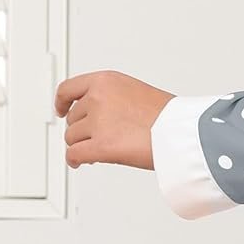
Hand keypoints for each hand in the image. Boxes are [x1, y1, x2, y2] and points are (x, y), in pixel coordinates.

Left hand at [54, 70, 175, 170]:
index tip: (61, 108)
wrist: (182, 133)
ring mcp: (97, 122)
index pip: (69, 89)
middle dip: (81, 129)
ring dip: (82, 145)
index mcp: (107, 81)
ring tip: (98, 149)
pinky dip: (75, 160)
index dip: (61, 101)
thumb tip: (98, 115)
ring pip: (72, 138)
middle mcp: (98, 98)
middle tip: (94, 137)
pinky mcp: (99, 146)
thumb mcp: (137, 93)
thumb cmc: (170, 117)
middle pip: (72, 118)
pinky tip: (81, 162)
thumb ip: (113, 99)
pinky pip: (74, 155)